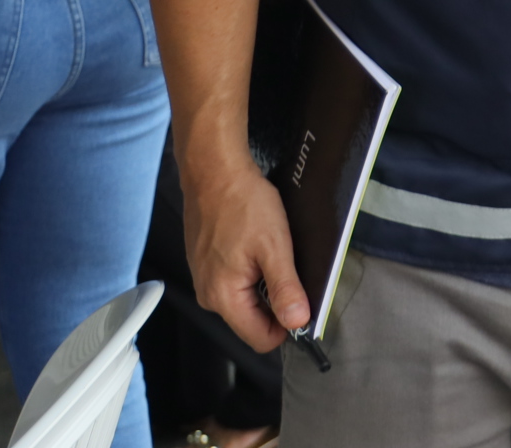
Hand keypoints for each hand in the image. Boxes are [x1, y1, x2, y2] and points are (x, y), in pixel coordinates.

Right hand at [182, 163, 308, 351]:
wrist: (214, 172)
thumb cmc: (242, 204)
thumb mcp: (274, 247)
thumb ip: (285, 288)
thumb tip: (297, 322)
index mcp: (222, 297)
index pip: (260, 338)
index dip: (287, 326)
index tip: (304, 302)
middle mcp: (209, 295)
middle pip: (253, 320)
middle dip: (277, 302)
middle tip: (290, 267)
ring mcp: (206, 280)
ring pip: (246, 300)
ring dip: (266, 284)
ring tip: (274, 253)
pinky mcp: (207, 265)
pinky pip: (236, 282)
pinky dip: (253, 271)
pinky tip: (259, 247)